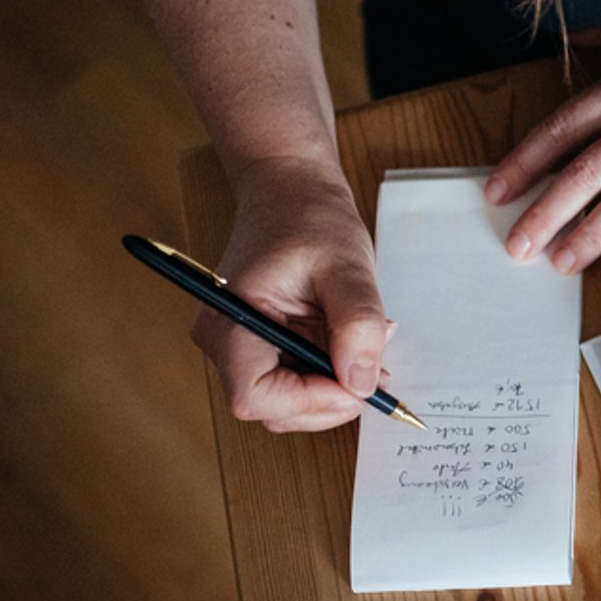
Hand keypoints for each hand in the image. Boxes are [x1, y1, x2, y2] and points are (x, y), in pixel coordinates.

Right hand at [193, 158, 390, 432]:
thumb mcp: (347, 266)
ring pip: (290, 402)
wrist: (290, 191)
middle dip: (331, 397)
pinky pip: (297, 382)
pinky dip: (331, 374)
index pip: (255, 396)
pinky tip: (351, 342)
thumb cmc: (310, 218)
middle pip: (275, 409)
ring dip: (335, 386)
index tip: (357, 381)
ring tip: (365, 342)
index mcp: (230, 321)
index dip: (310, 401)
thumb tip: (361, 382)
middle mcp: (225, 341)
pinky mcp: (261, 347)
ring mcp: (241, 347)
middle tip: (375, 361)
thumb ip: (357, 324)